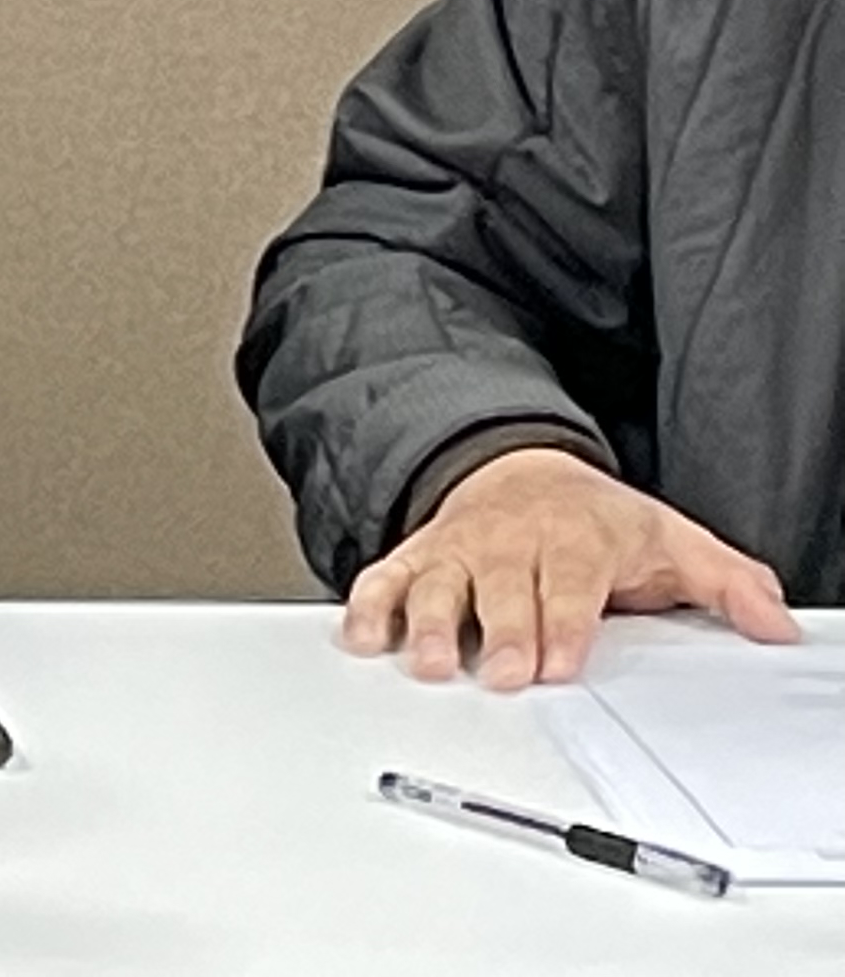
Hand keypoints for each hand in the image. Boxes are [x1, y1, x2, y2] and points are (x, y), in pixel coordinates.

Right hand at [343, 446, 796, 687]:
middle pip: (501, 587)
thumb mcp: (671, 540)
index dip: (562, 622)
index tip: (558, 662)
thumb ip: (727, 582)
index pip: (568, 580)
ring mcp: (458, 547)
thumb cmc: (594, 520)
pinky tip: (364, 636)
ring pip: (438, 583)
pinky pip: (384, 576)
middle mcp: (509, 540)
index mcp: (573, 536)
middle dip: (500, 631)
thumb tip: (776, 623)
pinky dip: (369, 604)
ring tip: (426, 660)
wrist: (516, 466)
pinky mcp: (418, 555)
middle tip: (501, 673)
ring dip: (428, 622)